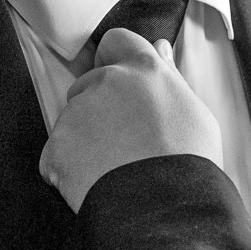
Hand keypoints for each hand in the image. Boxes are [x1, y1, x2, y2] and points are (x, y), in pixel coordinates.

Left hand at [39, 30, 222, 211]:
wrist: (166, 208)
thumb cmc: (190, 163)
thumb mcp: (194, 112)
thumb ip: (169, 77)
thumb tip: (159, 48)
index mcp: (145, 69)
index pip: (117, 41)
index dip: (116, 60)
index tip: (121, 84)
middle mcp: (108, 82)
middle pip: (90, 84)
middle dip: (100, 108)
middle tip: (124, 141)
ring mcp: (78, 113)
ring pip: (73, 121)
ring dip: (85, 140)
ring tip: (115, 169)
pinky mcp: (57, 146)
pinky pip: (56, 156)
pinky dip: (69, 170)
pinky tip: (96, 184)